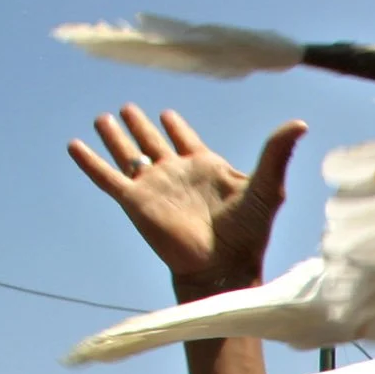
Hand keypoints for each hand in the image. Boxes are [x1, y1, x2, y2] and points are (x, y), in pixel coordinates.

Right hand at [69, 106, 305, 298]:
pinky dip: (90, 161)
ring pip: (128, 154)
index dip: (177, 126)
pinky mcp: (135, 202)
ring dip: (116, 136)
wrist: (222, 266)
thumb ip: (277, 153)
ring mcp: (153, 187)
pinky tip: (74, 145)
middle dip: (142, 125)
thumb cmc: (248, 233)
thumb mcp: (267, 187)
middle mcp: (176, 174)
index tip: (168, 115)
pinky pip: (106, 177)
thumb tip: (300, 123)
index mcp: (204, 168)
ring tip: (103, 118)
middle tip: (131, 107)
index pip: (186, 138)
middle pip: (153, 142)